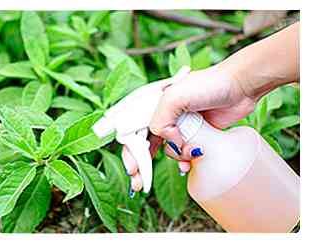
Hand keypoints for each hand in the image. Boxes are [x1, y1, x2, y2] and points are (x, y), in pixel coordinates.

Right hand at [122, 64, 255, 193]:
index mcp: (153, 105)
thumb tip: (169, 143)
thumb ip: (160, 121)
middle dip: (141, 166)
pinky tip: (188, 165)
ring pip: (168, 150)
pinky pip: (184, 152)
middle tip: (139, 184)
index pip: (134, 132)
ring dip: (175, 158)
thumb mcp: (174, 97)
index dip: (130, 152)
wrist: (239, 86)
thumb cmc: (208, 84)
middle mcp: (164, 116)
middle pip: (145, 144)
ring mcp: (180, 126)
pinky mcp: (196, 134)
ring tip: (189, 156)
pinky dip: (184, 161)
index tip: (133, 170)